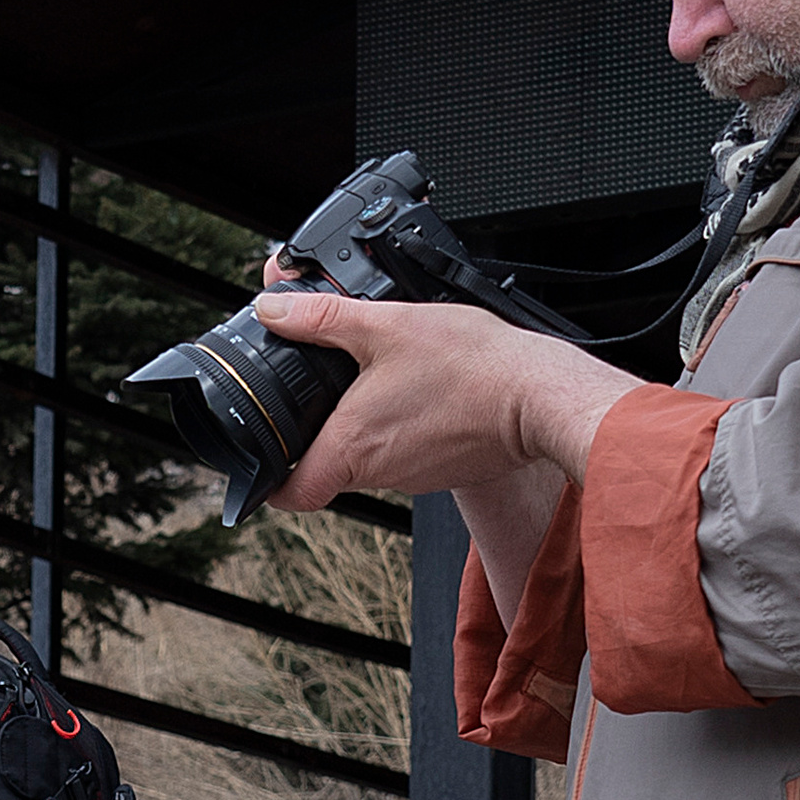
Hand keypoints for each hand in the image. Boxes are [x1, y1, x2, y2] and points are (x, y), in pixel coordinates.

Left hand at [253, 292, 642, 511]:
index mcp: (352, 446)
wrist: (539, 396)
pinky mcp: (440, 466)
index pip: (290, 494)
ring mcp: (411, 473)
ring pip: (365, 456)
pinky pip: (403, 450)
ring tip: (371, 378)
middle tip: (313, 390)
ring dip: (360, 423)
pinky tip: (415, 389)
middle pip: (324, 467)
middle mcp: (377, 471)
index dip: (267, 482)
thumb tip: (273, 306)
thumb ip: (322, 317)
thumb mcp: (385, 324)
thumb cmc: (471, 367)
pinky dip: (398, 424)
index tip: (260, 457)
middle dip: (314, 430)